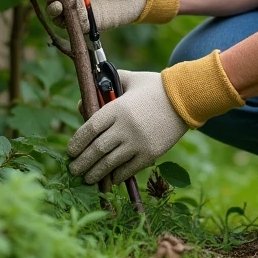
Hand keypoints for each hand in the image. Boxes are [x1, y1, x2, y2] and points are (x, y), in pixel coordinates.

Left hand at [67, 70, 187, 185]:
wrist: (186, 97)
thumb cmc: (156, 86)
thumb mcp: (130, 79)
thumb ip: (108, 85)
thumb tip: (86, 101)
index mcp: (117, 108)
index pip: (89, 128)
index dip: (77, 142)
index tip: (70, 151)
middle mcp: (125, 127)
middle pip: (96, 149)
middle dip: (82, 162)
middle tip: (73, 170)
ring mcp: (138, 142)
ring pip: (110, 163)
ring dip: (96, 173)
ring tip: (87, 178)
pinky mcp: (150, 153)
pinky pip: (129, 169)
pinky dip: (117, 176)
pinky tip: (110, 178)